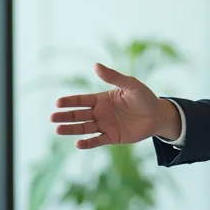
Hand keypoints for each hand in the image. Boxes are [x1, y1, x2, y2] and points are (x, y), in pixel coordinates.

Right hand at [50, 63, 179, 148]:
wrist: (158, 115)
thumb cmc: (144, 97)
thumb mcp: (130, 84)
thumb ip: (114, 77)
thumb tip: (95, 65)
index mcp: (102, 99)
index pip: (81, 100)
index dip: (70, 101)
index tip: (58, 103)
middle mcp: (100, 113)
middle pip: (79, 115)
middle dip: (65, 116)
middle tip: (52, 118)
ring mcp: (105, 126)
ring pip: (84, 128)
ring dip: (71, 129)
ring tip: (58, 130)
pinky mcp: (112, 137)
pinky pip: (97, 141)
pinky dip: (88, 143)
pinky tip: (78, 144)